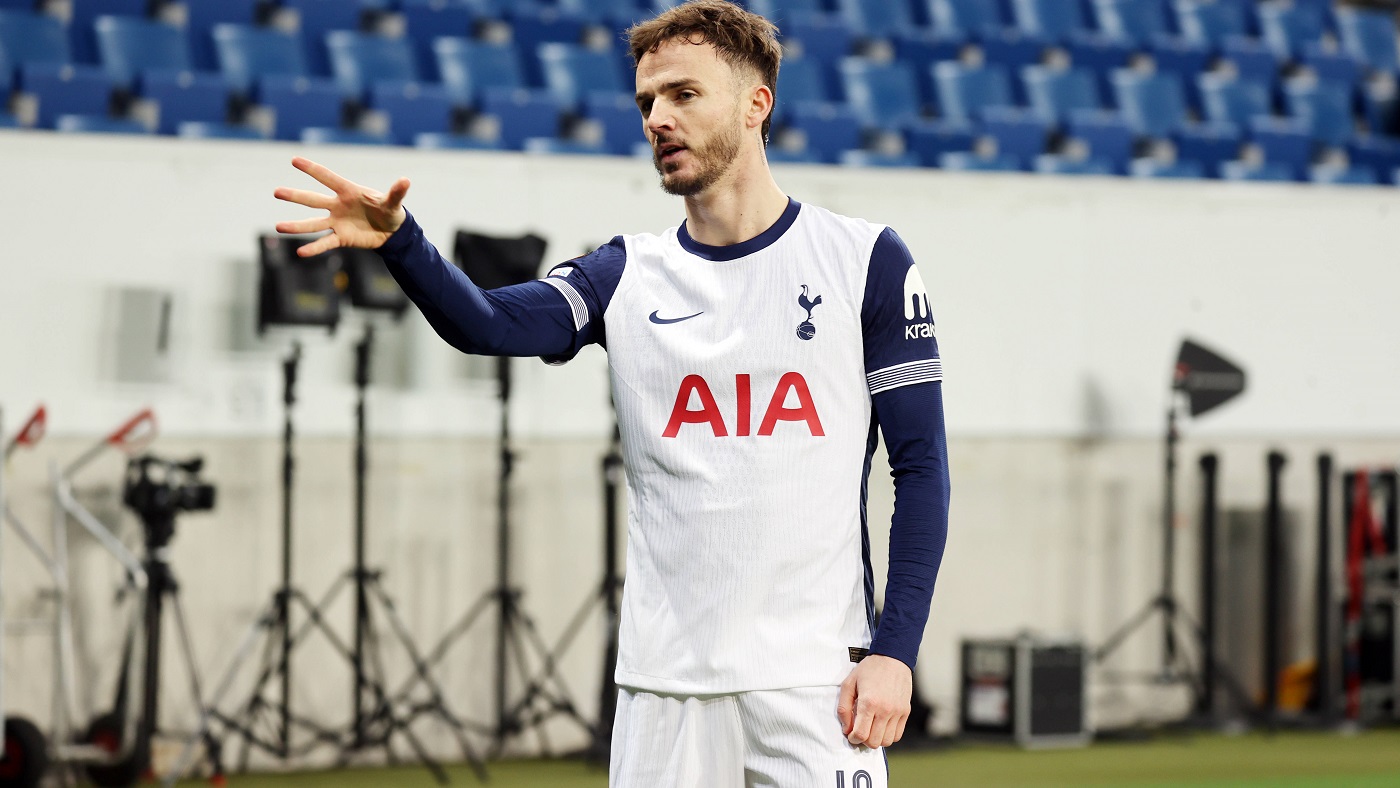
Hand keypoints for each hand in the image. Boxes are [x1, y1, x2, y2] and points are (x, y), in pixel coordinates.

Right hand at [273, 157, 409, 256]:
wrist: (391, 232)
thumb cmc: (389, 211)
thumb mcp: (393, 203)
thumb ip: (396, 192)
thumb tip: (406, 180)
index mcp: (349, 191)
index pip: (328, 178)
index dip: (312, 169)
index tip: (294, 160)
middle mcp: (338, 205)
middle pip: (314, 199)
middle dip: (296, 196)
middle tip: (277, 192)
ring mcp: (337, 222)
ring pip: (314, 223)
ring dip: (297, 226)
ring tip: (278, 227)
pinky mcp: (341, 237)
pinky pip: (325, 243)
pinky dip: (314, 248)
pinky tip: (300, 252)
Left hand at [837, 654, 911, 747]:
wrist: (892, 657)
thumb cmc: (869, 669)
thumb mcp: (849, 684)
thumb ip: (844, 708)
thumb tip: (846, 729)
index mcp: (869, 703)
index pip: (861, 734)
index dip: (853, 738)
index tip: (851, 734)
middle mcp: (885, 710)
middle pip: (874, 742)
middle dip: (863, 740)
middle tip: (860, 731)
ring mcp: (897, 712)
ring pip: (886, 741)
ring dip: (876, 739)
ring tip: (871, 728)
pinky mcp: (905, 712)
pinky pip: (897, 735)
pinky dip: (888, 735)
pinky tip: (881, 726)